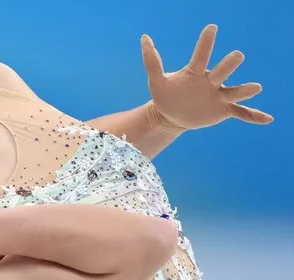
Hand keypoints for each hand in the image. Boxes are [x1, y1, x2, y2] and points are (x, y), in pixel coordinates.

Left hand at [141, 24, 272, 130]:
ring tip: (256, 87)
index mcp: (195, 72)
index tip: (211, 28)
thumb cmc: (165, 95)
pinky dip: (254, 115)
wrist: (170, 116)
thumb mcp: (156, 80)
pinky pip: (241, 112)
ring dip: (245, 90)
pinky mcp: (223, 110)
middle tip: (237, 56)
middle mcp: (211, 81)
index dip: (205, 43)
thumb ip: (152, 61)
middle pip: (221, 71)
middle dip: (228, 65)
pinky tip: (267, 119)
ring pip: (234, 92)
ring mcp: (219, 95)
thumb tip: (144, 37)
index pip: (201, 55)